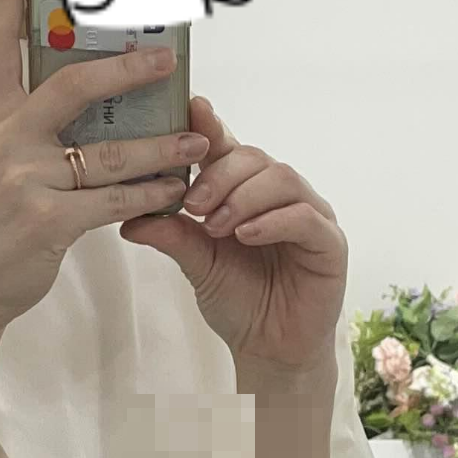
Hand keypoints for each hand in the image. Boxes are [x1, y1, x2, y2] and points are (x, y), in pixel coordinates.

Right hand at [0, 0, 210, 340]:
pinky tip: (176, 190)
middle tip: (168, 60)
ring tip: (197, 142)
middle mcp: (6, 141)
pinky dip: (152, 195)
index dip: (12, 6)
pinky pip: (115, 201)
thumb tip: (88, 94)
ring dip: (161, 146)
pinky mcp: (47, 221)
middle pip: (72, 86)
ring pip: (109, 153)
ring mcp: (24, 180)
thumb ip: (26, 125)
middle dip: (126, 70)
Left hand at [121, 95, 346, 386]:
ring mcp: (309, 215)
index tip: (189, 108)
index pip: (228, 147)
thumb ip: (171, 235)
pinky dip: (272, 221)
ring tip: (216, 225)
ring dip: (243, 196)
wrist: (269, 349)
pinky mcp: (330, 243)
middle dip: (219, 174)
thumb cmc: (238, 300)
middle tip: (191, 204)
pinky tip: (246, 235)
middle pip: (254, 156)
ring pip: (281, 178)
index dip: (209, 126)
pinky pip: (305, 216)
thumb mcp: (197, 263)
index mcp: (246, 191)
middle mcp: (280, 195)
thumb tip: (127, 218)